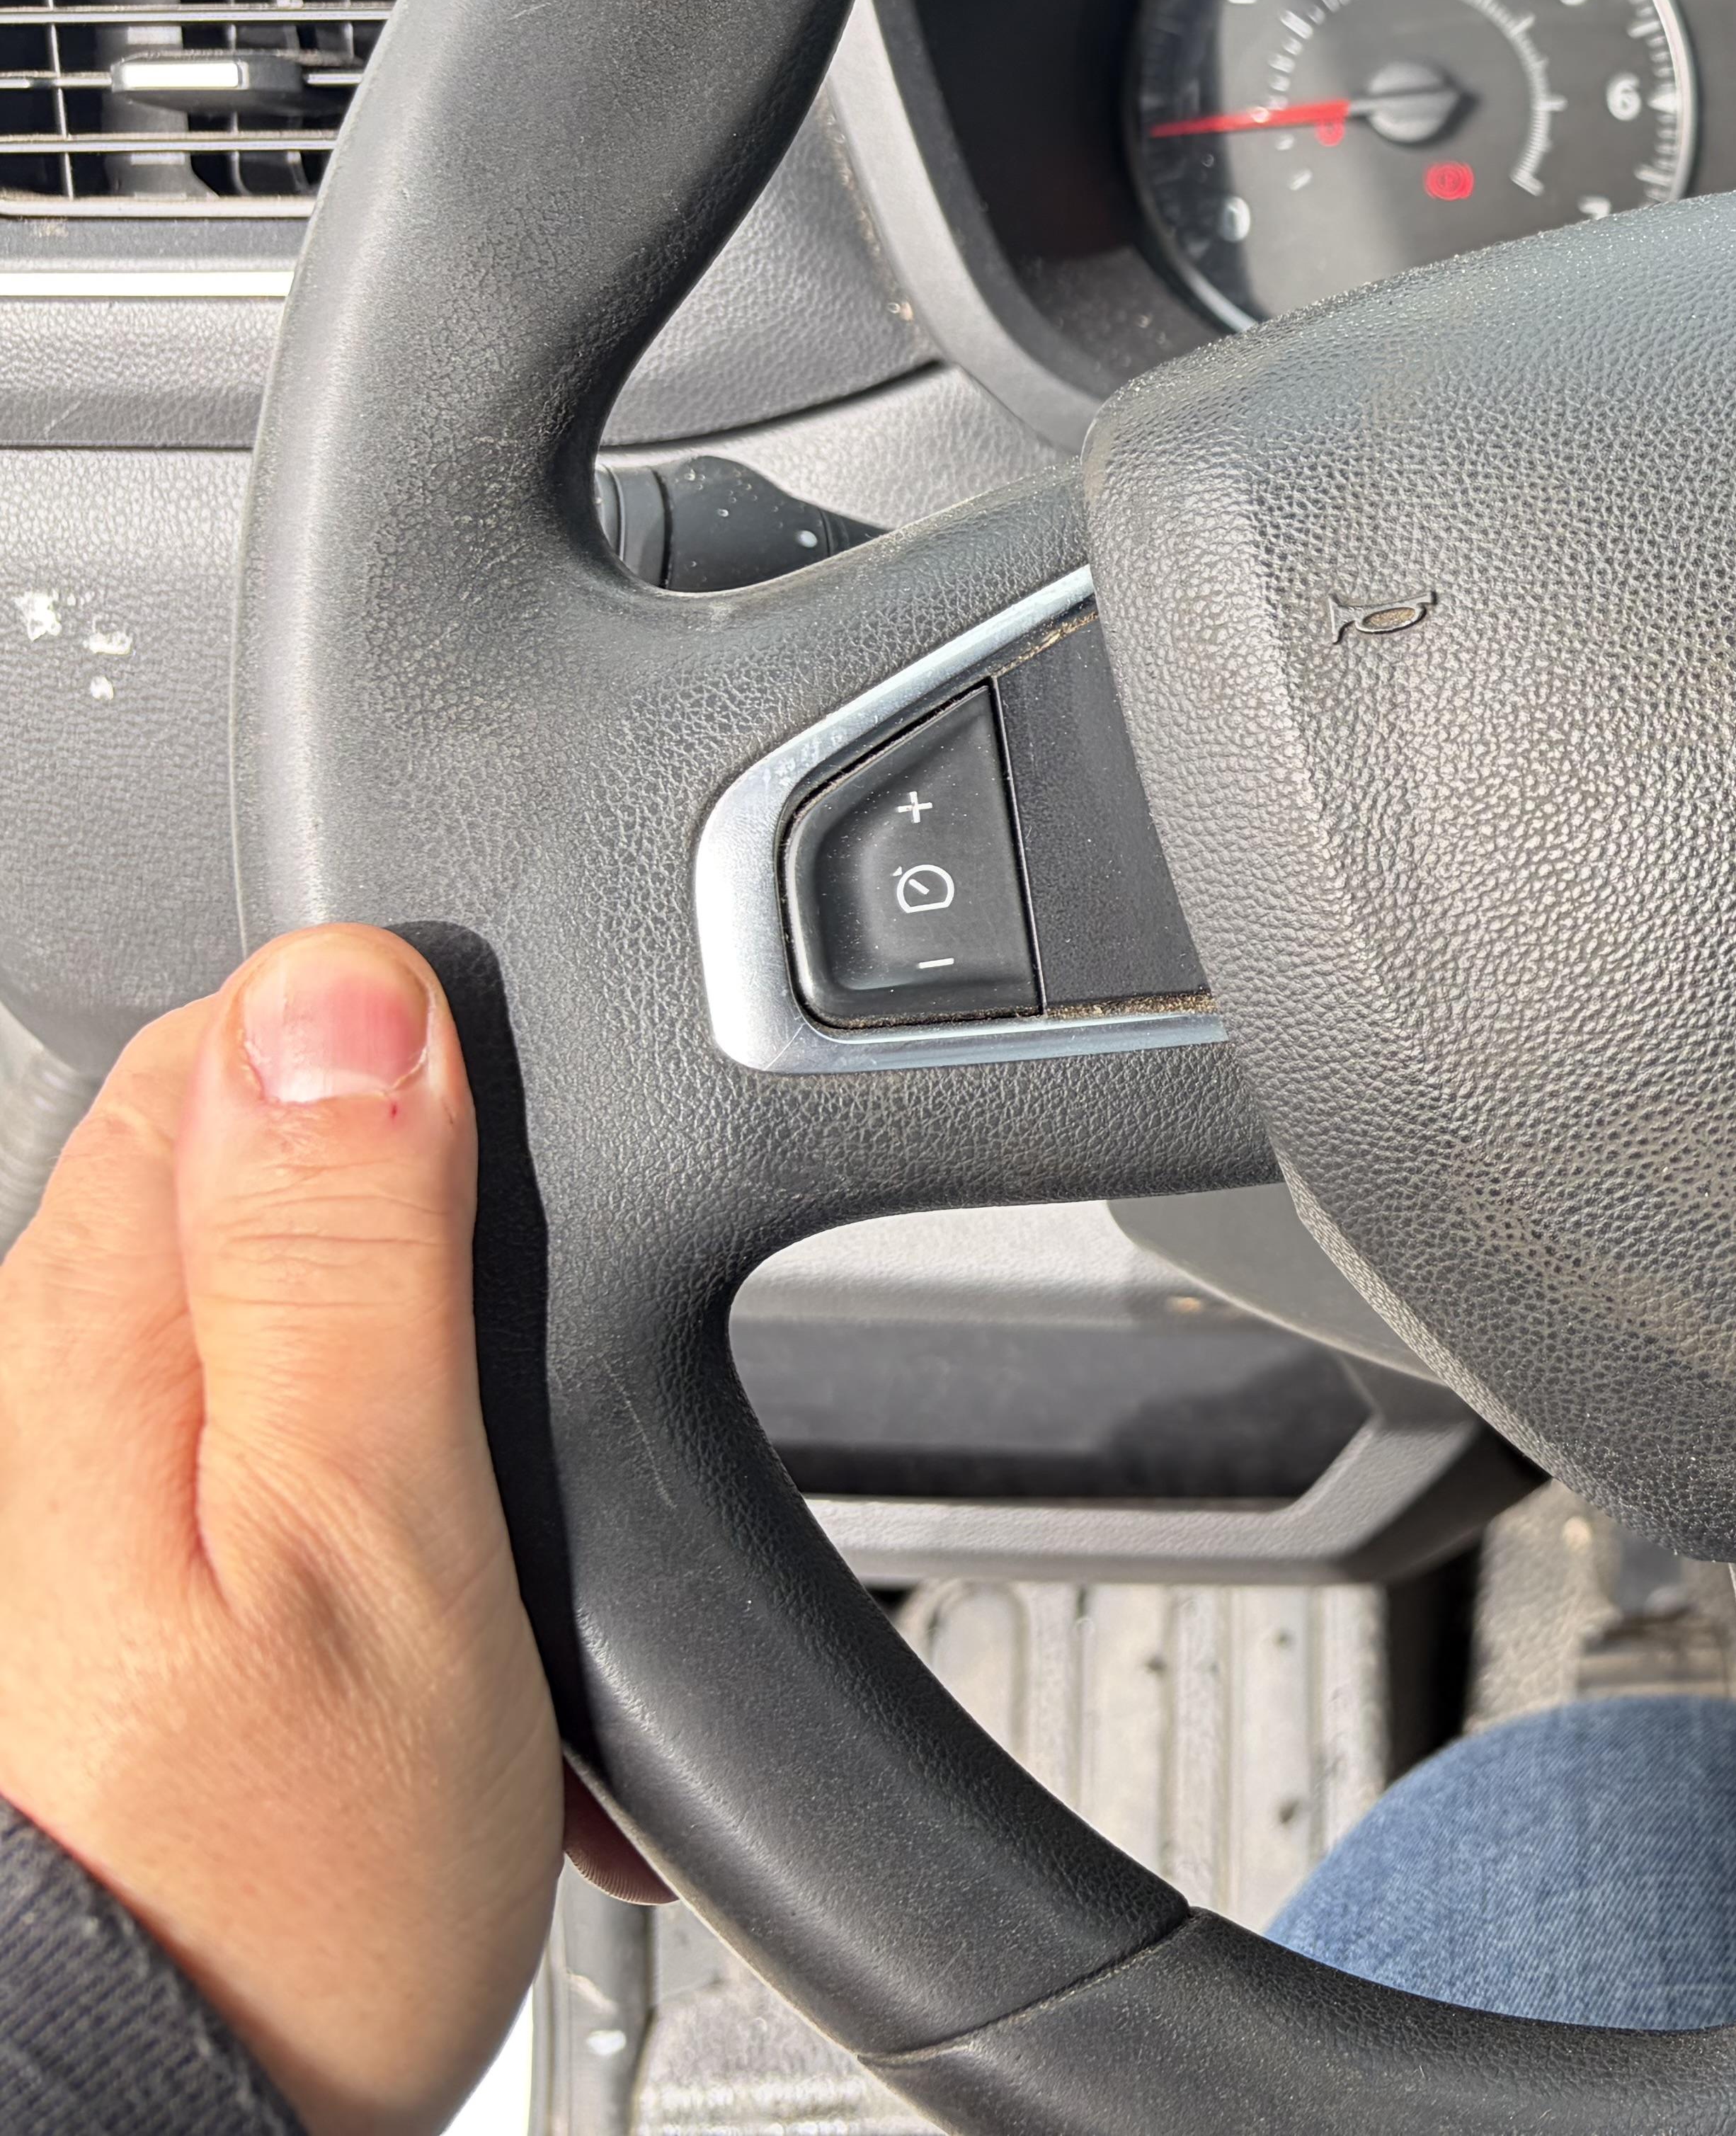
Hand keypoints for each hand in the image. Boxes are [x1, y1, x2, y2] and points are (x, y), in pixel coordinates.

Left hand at [0, 929, 570, 2134]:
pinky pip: (272, 1481)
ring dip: (438, 1426)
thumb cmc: (251, 1891)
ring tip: (511, 1599)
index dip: (445, 1081)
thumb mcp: (374, 1538)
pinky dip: (386, 1544)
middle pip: (291, 1178)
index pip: (273, 1027)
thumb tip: (342, 986)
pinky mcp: (103, 1599)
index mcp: (106, 1321)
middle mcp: (42, 1376)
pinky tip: (446, 1669)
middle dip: (459, 1268)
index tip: (543, 1242)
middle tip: (542, 1465)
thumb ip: (351, 1248)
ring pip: (301, 1338)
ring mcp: (64, 1492)